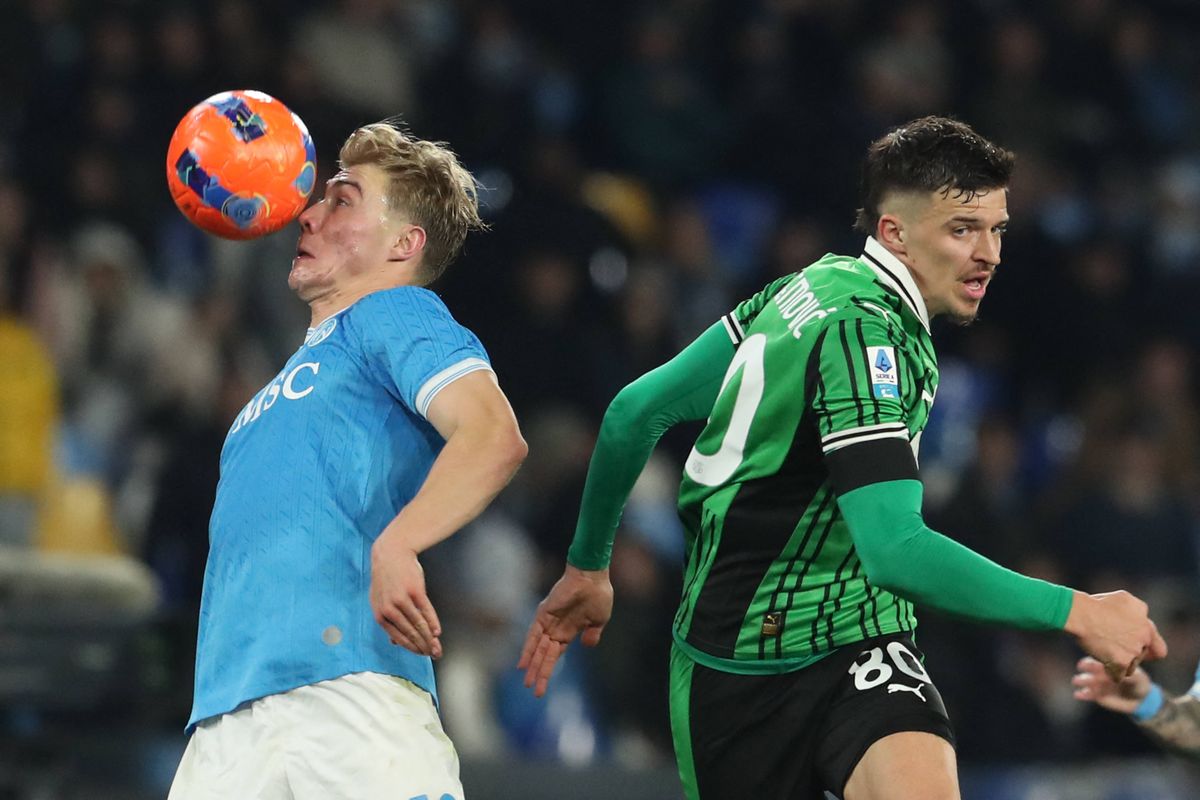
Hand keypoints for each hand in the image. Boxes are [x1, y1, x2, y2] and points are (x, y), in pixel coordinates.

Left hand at [369, 530, 441, 657]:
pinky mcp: (415, 590)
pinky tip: (437, 631)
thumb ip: (387, 621)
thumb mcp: (380, 600)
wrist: (391, 553)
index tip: (422, 654)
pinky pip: (426, 610)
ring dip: (430, 638)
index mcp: (380, 614)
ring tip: (437, 646)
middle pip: (411, 633)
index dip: (412, 648)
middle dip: (424, 647)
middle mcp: (390, 609)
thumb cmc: (387, 578)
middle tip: (434, 654)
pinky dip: (433, 622)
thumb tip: (394, 642)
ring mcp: (402, 599)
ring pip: (419, 624)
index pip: (399, 637)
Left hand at [518, 565, 613, 697]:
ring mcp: (549, 622)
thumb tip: (588, 645)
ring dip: (533, 665)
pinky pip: (534, 634)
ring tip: (527, 682)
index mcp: (569, 631)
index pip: (555, 655)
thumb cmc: (599, 595)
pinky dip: (528, 649)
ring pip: (538, 648)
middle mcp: (556, 628)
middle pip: (545, 656)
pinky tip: (523, 663)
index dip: (548, 670)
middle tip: (534, 691)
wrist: (593, 577)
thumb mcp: (599, 620)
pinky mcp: (544, 614)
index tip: (543, 687)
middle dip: (540, 674)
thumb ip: (593, 633)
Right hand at [1064, 590, 1166, 680]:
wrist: (1081, 614)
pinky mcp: (1120, 662)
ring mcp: (1133, 651)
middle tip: (1114, 649)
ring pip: (1131, 667)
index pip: (1159, 647)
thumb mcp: (1123, 599)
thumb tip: (1139, 617)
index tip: (1139, 652)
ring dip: (1121, 665)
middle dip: (1130, 655)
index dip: (1149, 651)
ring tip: (1106, 656)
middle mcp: (1144, 638)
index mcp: (1146, 624)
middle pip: (1141, 656)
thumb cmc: (1096, 604)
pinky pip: (1119, 676)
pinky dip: (1111, 673)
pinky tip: (1103, 666)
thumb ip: (1137, 611)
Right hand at [1072, 656, 1153, 714]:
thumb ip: (1128, 674)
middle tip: (1081, 667)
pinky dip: (1082, 694)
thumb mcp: (1137, 677)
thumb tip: (1120, 674)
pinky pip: (1088, 694)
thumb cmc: (1138, 683)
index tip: (1095, 656)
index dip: (1097, 657)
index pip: (1100, 658)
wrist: (1140, 700)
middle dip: (1085, 666)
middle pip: (1091, 667)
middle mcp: (1101, 671)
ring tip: (1077, 681)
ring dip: (1081, 679)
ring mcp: (1098, 683)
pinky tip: (1078, 695)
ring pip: (1087, 680)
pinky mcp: (1097, 695)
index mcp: (1110, 663)